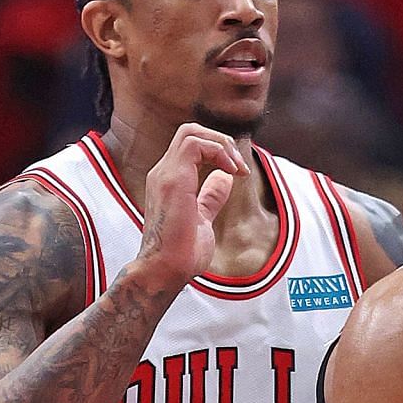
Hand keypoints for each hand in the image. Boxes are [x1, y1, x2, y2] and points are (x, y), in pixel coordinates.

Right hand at [134, 123, 248, 288]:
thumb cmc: (181, 254)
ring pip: (192, 132)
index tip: (238, 172)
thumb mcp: (203, 219)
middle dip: (221, 141)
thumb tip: (224, 179)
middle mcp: (163, 172)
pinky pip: (195, 144)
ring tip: (237, 167)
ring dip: (222, 144)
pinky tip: (230, 171)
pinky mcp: (173, 179)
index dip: (218, 150)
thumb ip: (210, 197)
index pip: (190, 145)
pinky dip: (218, 151)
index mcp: (169, 180)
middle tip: (240, 166)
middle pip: (190, 131)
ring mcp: (165, 174)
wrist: (164, 270)